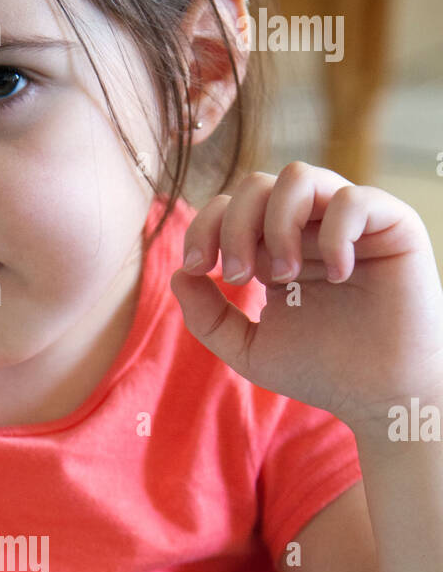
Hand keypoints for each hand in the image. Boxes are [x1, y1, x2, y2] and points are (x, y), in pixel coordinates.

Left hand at [169, 162, 442, 433]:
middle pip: (255, 185)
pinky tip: (338, 275)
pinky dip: (333, 234)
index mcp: (274, 246)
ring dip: (276, 223)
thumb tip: (179, 274)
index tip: (198, 267)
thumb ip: (208, 317)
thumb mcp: (250, 349)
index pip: (230, 206)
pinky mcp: (391, 224)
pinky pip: (352, 199)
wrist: (379, 396)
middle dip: (234, 226)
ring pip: (297, 175)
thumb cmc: (321, 372)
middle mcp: (309, 226)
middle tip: (240, 277)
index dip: (204, 226)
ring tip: (282, 275)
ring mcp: (348, 221)